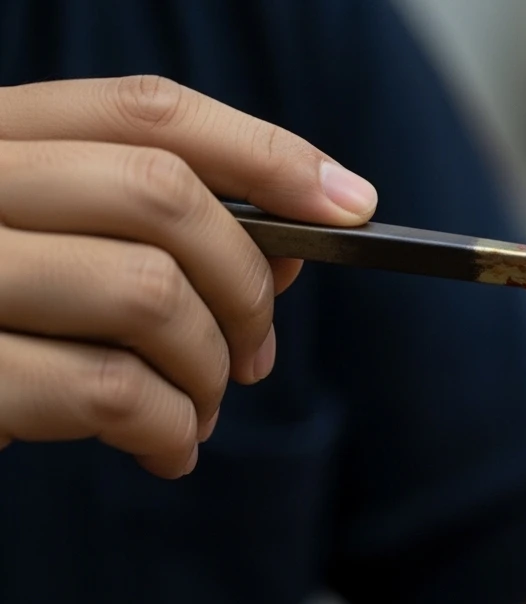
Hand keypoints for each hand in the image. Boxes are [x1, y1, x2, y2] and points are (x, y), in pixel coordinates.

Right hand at [0, 76, 377, 477]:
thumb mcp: (53, 256)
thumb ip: (149, 234)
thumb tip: (292, 242)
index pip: (146, 110)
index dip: (266, 152)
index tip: (353, 206)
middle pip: (161, 194)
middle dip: (244, 284)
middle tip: (256, 353)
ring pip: (148, 293)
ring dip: (209, 370)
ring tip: (199, 412)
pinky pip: (108, 391)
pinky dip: (168, 429)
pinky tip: (165, 451)